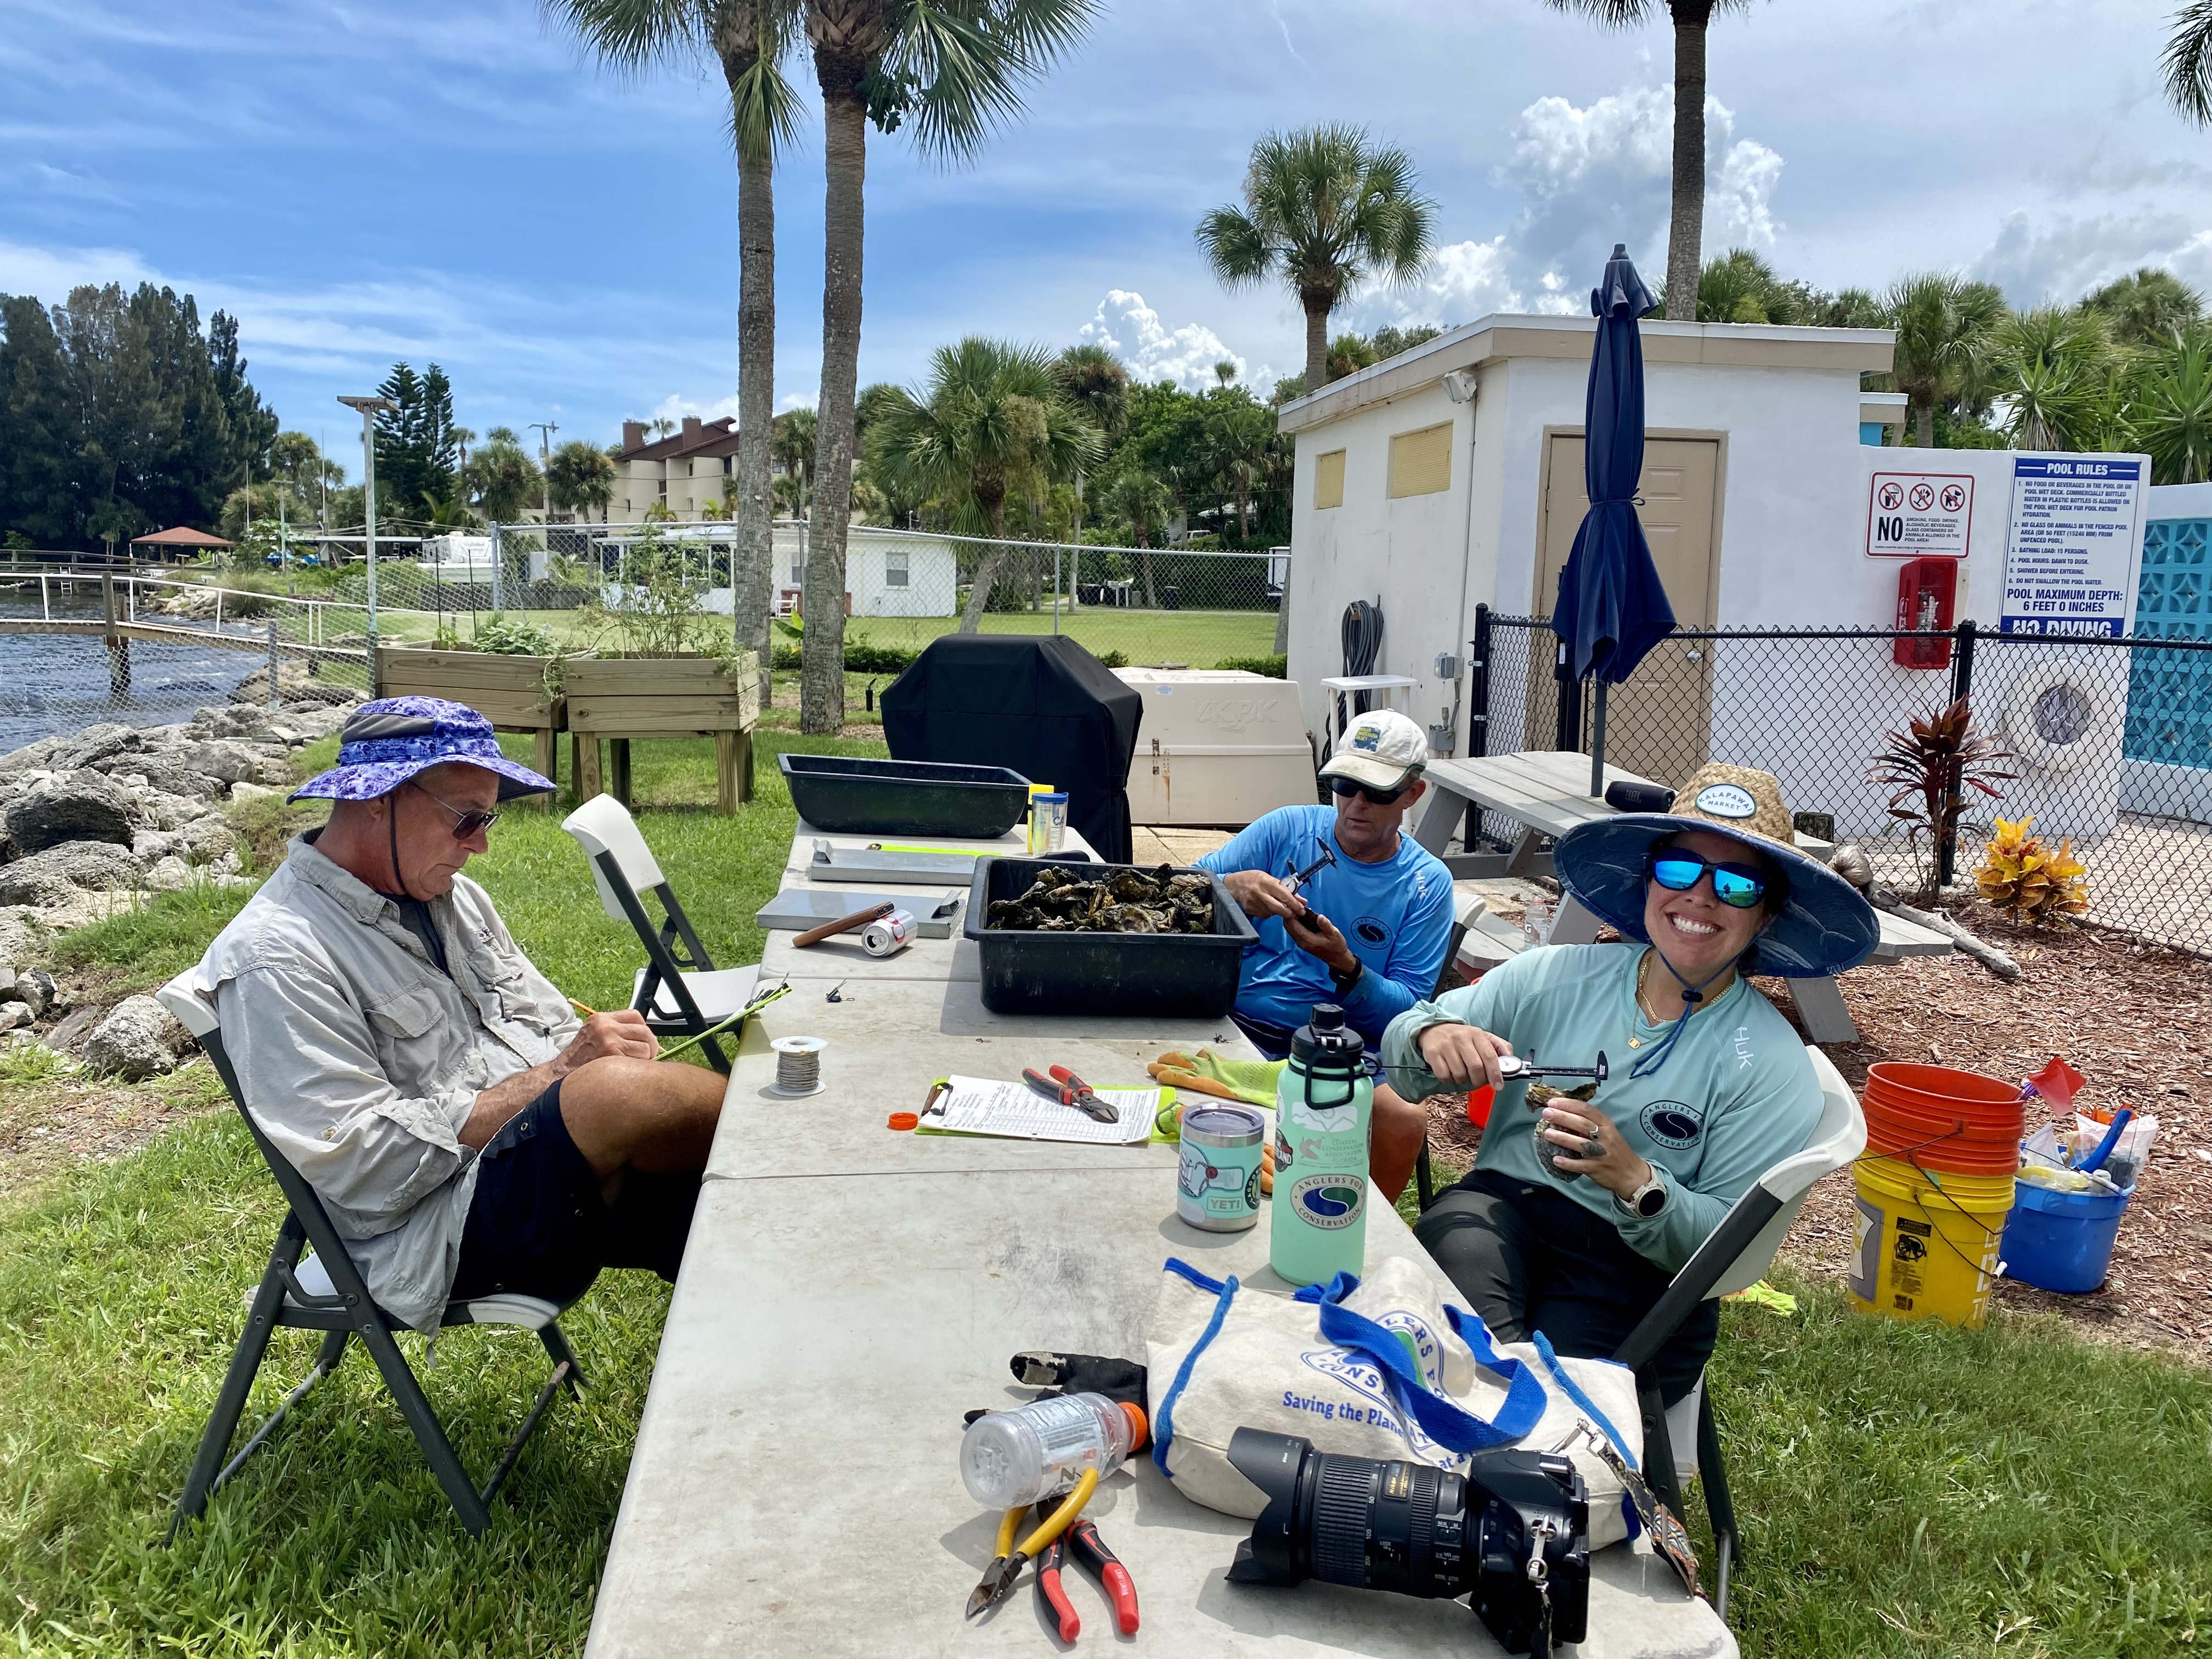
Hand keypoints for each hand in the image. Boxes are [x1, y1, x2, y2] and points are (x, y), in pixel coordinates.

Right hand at [556, 1009, 658, 1071]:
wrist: (560, 1074)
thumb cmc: (579, 1059)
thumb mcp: (594, 1036)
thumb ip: (616, 1032)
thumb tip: (647, 1040)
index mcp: (601, 1019)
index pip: (635, 1016)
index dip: (644, 1030)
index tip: (645, 1041)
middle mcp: (605, 1026)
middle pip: (644, 1031)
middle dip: (651, 1046)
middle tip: (649, 1057)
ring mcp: (608, 1039)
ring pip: (645, 1047)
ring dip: (646, 1059)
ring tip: (635, 1066)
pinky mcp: (611, 1054)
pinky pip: (638, 1060)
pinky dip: (639, 1067)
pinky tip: (629, 1073)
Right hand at [1221, 869, 1306, 924]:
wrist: (1235, 884)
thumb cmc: (1255, 879)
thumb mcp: (1271, 879)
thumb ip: (1287, 890)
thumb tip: (1302, 900)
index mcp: (1266, 881)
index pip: (1284, 894)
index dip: (1294, 903)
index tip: (1301, 908)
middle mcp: (1259, 892)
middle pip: (1278, 907)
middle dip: (1288, 912)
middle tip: (1294, 914)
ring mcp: (1253, 902)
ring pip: (1272, 912)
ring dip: (1278, 911)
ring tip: (1275, 904)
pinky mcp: (1250, 909)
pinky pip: (1264, 915)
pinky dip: (1269, 912)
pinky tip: (1266, 906)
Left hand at [1282, 905, 1357, 976]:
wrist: (1336, 958)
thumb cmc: (1336, 946)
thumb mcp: (1334, 934)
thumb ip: (1326, 926)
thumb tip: (1319, 916)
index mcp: (1306, 939)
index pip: (1292, 924)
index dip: (1292, 913)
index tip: (1298, 904)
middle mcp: (1300, 941)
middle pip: (1287, 925)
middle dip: (1290, 913)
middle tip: (1299, 904)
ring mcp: (1299, 941)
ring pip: (1289, 927)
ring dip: (1292, 917)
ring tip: (1301, 908)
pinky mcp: (1301, 940)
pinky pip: (1293, 929)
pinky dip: (1295, 921)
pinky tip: (1303, 915)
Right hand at [1415, 1022, 1514, 1091]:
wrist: (1434, 1029)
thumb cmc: (1462, 1038)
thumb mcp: (1482, 1037)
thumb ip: (1499, 1047)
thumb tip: (1511, 1060)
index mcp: (1476, 1034)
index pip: (1489, 1056)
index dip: (1495, 1073)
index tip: (1498, 1086)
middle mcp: (1461, 1038)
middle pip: (1475, 1068)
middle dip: (1479, 1080)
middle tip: (1478, 1081)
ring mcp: (1445, 1045)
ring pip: (1460, 1074)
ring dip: (1463, 1080)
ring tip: (1462, 1073)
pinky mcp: (1432, 1053)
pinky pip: (1444, 1076)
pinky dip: (1449, 1079)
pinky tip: (1450, 1072)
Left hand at [1538, 1100, 1653, 1200]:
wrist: (1632, 1174)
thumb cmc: (1616, 1150)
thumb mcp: (1608, 1132)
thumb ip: (1591, 1123)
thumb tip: (1563, 1113)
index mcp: (1606, 1125)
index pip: (1586, 1110)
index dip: (1568, 1105)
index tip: (1552, 1102)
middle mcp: (1605, 1137)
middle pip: (1582, 1124)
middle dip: (1562, 1117)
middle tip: (1546, 1113)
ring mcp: (1601, 1154)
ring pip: (1580, 1144)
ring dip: (1562, 1138)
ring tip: (1547, 1133)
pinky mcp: (1597, 1169)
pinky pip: (1580, 1165)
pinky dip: (1567, 1163)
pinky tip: (1555, 1159)